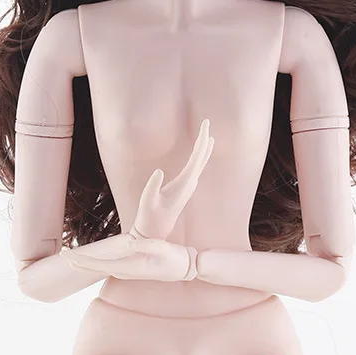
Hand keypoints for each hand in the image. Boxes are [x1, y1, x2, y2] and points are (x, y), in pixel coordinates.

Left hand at [62, 233, 197, 281]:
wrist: (183, 268)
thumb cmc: (173, 258)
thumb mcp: (162, 248)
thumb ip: (146, 245)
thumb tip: (130, 243)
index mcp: (128, 266)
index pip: (99, 264)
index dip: (82, 260)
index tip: (68, 255)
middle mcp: (124, 271)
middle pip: (95, 267)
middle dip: (77, 261)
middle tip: (61, 253)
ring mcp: (126, 270)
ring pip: (100, 267)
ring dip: (85, 263)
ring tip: (70, 256)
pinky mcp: (130, 267)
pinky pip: (107, 266)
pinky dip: (95, 263)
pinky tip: (90, 260)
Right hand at [130, 119, 214, 240]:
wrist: (155, 232)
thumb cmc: (149, 216)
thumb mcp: (147, 201)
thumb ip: (153, 186)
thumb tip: (159, 171)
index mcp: (184, 184)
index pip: (197, 159)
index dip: (201, 142)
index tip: (205, 128)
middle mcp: (190, 184)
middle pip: (201, 158)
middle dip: (204, 140)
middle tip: (207, 123)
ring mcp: (188, 187)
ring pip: (200, 164)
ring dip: (204, 149)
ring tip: (208, 135)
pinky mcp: (184, 188)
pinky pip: (195, 169)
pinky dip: (199, 158)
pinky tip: (200, 154)